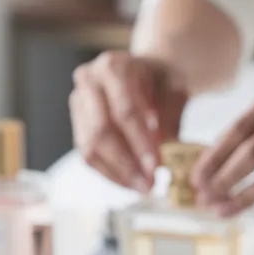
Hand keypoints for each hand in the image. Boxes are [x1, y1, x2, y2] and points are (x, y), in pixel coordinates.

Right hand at [70, 51, 188, 191]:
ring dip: (117, 173)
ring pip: (90, 146)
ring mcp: (78, 101)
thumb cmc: (161, 78)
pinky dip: (109, 172)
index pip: (125, 110)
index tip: (156, 167)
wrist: (144, 71)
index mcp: (113, 66)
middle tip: (150, 184)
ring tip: (143, 188)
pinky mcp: (77, 122)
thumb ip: (171, 115)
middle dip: (127, 163)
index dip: (140, 142)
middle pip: (102, 131)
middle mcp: (88, 81)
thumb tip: (167, 149)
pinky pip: (88, 154)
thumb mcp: (176, 88)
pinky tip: (130, 182)